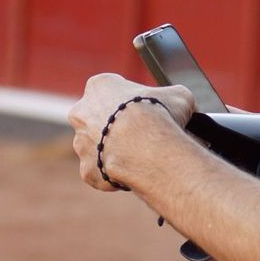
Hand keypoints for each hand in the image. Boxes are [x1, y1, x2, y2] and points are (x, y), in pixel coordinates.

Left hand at [68, 73, 195, 191]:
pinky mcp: (87, 169)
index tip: (146, 110)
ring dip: (114, 151)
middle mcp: (82, 112)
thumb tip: (179, 106)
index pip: (111, 90)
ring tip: (140, 156)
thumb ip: (171, 98)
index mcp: (100, 86)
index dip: (130, 101)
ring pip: (97, 147)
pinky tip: (133, 172)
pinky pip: (100, 172)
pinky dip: (114, 174)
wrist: (146, 148)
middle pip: (98, 118)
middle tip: (143, 134)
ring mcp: (81, 143)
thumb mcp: (178, 95)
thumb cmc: (159, 114)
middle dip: (116, 127)